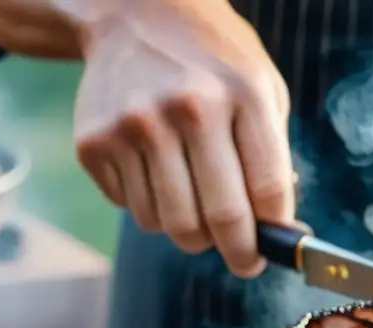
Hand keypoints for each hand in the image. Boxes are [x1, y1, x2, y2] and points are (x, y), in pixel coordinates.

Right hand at [73, 3, 293, 276]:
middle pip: (220, 219)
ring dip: (190, 230)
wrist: (134, 11)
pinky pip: (132, 209)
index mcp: (243, 94)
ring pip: (171, 225)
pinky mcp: (95, 142)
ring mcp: (136, 125)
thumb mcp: (261, 87)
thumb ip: (274, 154)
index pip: (267, 191)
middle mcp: (188, 108)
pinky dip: (150, 206)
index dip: (273, 237)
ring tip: (195, 200)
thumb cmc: (212, 61)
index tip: (268, 256)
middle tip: (242, 259)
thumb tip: (278, 229)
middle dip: (237, 253)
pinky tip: (156, 169)